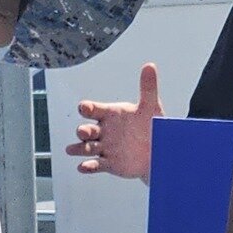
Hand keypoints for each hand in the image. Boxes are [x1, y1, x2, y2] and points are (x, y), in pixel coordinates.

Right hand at [64, 62, 162, 182]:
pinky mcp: (108, 164)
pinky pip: (96, 165)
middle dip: (83, 131)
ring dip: (79, 148)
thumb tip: (150, 65)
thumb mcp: (151, 106)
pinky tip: (83, 167)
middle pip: (87, 130)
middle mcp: (104, 131)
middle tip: (83, 132)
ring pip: (86, 148)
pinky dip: (88, 166)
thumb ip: (148, 87)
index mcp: (110, 114)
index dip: (87, 108)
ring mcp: (105, 148)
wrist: (160, 151)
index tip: (84, 107)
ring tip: (72, 150)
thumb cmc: (152, 125)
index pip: (94, 109)